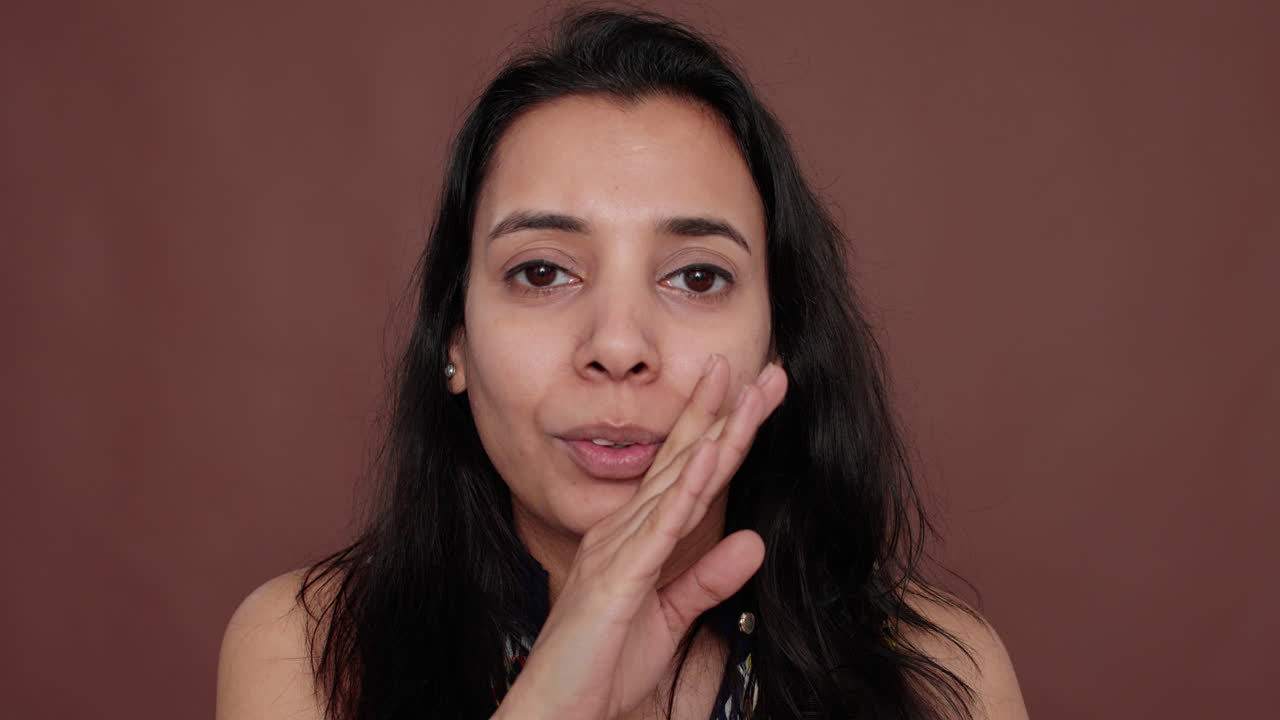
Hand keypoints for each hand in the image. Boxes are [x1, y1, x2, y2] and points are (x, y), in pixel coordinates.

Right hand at [496, 355, 787, 719]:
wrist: (558, 709)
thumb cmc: (601, 664)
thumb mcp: (671, 616)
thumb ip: (708, 577)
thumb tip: (754, 541)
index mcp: (636, 535)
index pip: (690, 474)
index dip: (723, 432)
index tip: (756, 395)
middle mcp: (625, 529)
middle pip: (687, 461)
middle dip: (727, 412)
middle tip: (766, 370)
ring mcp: (619, 547)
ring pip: (676, 480)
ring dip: (712, 432)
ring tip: (742, 390)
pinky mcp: (617, 576)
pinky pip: (659, 527)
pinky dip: (686, 489)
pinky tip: (708, 454)